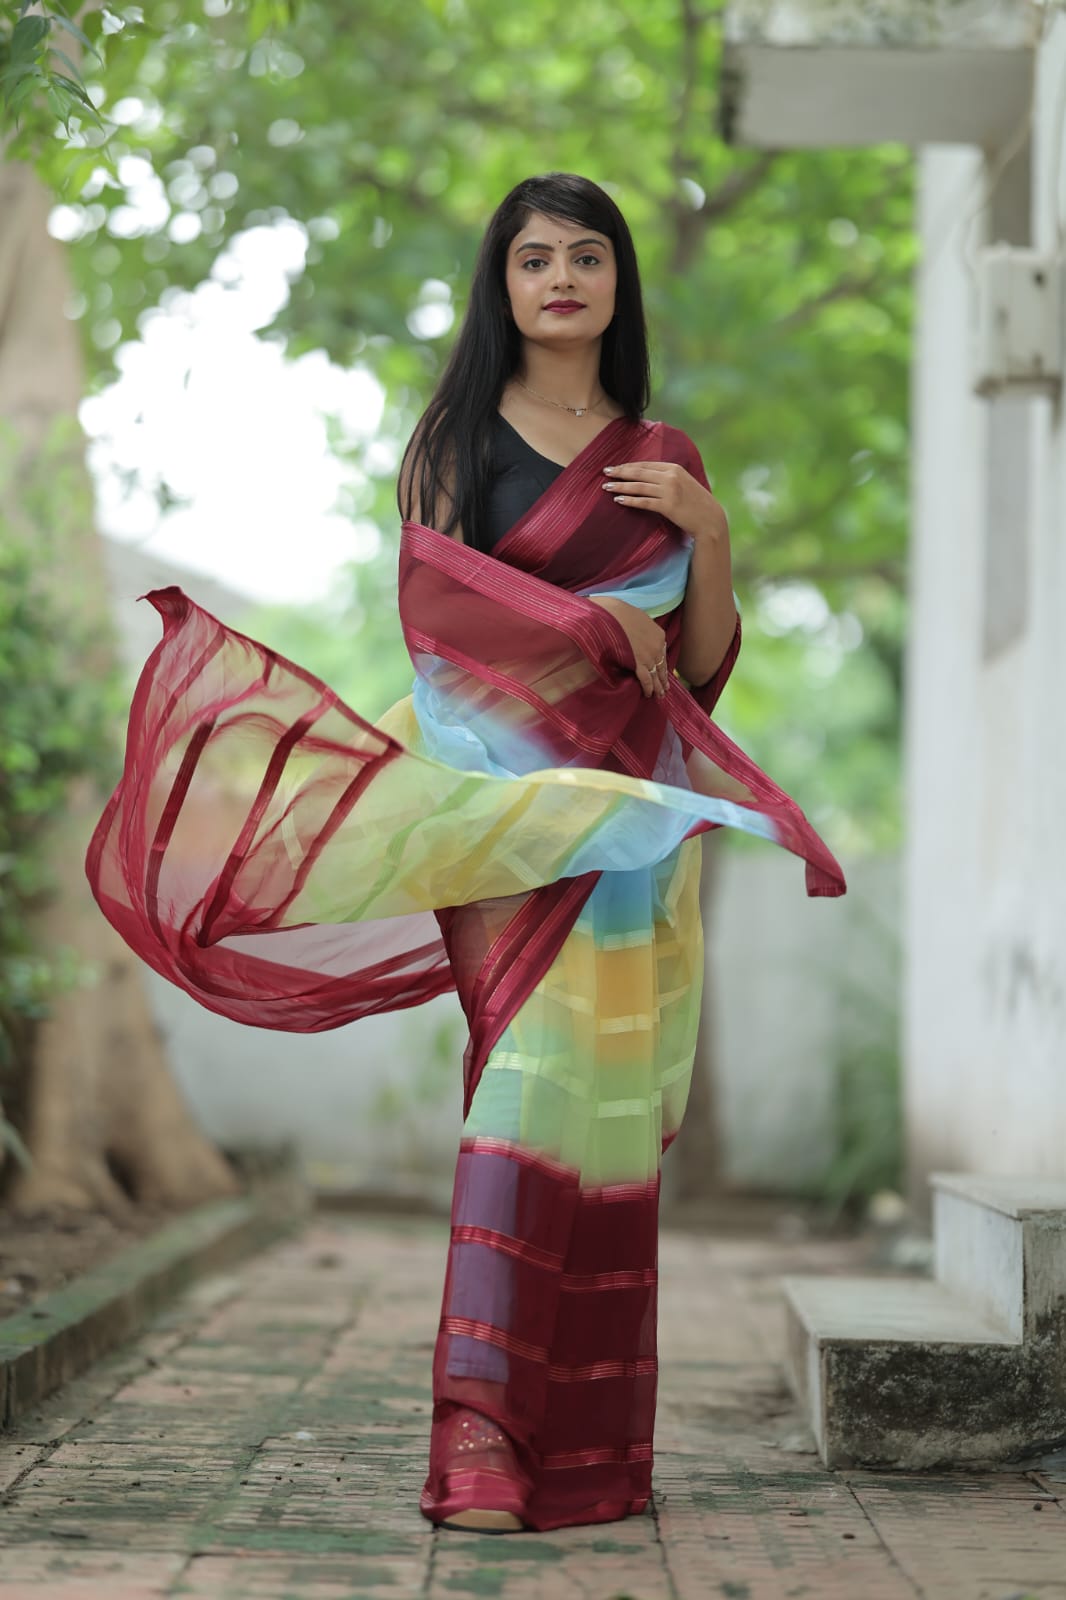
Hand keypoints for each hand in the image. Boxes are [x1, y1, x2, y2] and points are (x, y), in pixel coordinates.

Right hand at [589, 595, 668, 697]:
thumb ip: (642, 629)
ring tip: (659, 695)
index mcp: (659, 634)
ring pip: (656, 675)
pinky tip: (648, 694)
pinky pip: (646, 680)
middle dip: (663, 679)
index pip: (663, 653)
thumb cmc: (619, 612)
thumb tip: (637, 634)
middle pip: (662, 666)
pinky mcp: (638, 664)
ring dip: (658, 687)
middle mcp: (657, 647)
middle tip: (664, 688)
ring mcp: (649, 656)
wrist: (610, 615)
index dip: (662, 664)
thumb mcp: (637, 616)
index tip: (662, 671)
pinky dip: (648, 688)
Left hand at [601, 460, 727, 541]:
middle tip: (605, 472)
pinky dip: (630, 500)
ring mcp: (669, 491)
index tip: (616, 467)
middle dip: (620, 472)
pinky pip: (644, 502)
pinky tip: (619, 500)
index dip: (629, 465)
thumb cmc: (696, 503)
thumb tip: (648, 477)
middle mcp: (671, 477)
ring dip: (621, 486)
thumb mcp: (684, 483)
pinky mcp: (668, 506)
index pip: (646, 465)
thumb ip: (668, 478)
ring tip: (606, 487)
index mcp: (674, 468)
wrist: (710, 519)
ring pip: (639, 486)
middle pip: (639, 472)